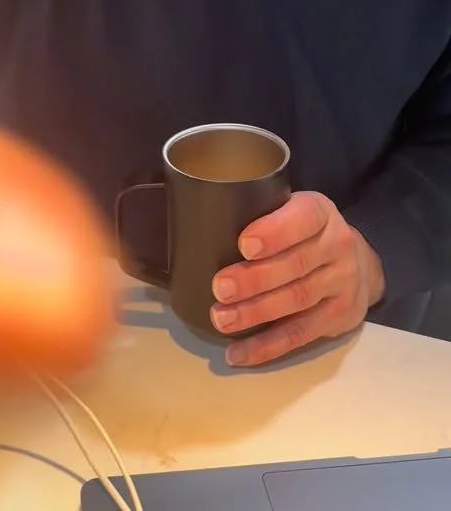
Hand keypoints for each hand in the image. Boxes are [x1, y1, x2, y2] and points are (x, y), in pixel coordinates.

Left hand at [210, 191, 385, 366]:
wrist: (361, 263)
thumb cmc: (307, 233)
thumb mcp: (294, 210)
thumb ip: (263, 214)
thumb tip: (202, 225)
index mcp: (321, 213)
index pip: (303, 218)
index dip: (274, 232)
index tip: (243, 245)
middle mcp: (337, 246)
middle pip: (297, 264)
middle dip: (255, 279)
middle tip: (219, 288)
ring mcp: (342, 283)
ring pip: (297, 300)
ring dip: (256, 313)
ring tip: (222, 319)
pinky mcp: (339, 317)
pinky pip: (300, 334)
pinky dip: (266, 346)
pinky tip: (237, 352)